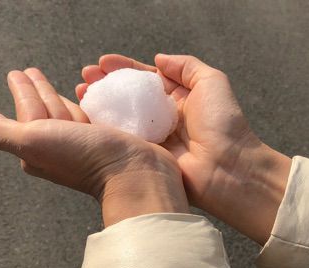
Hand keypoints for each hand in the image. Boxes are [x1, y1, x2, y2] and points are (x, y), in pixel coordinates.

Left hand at [0, 68, 188, 226]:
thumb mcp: (32, 142)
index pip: (28, 112)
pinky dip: (89, 104)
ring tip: (55, 82)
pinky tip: (89, 96)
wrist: (135, 172)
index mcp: (40, 148)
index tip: (18, 73)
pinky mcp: (111, 140)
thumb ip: (1, 131)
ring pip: (71, 114)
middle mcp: (63, 147)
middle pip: (47, 112)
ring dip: (61, 96)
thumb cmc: (84, 157)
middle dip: (39, 92)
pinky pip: (94, 116)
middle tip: (30, 73)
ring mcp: (88, 144)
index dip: (22, 92)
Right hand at [77, 54, 291, 243]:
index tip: (102, 62)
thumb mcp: (211, 82)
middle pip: (130, 97)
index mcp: (181, 99)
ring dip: (101, 105)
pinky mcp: (148, 157)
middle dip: (107, 85)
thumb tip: (159, 58)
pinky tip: (88, 117)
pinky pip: (125, 139)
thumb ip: (186, 66)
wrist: (227, 167)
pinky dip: (106, 128)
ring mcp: (155, 139)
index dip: (124, 69)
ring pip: (123, 118)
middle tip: (85, 76)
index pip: (147, 79)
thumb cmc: (223, 123)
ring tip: (81, 92)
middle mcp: (165, 118)